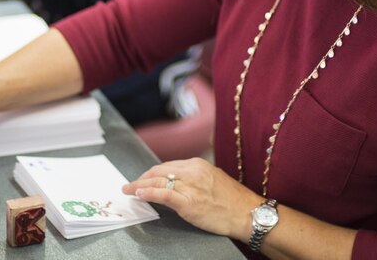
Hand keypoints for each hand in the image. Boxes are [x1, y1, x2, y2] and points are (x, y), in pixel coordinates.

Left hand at [122, 158, 257, 238]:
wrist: (248, 213)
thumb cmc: (233, 200)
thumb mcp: (213, 180)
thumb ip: (195, 178)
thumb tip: (176, 181)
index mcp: (197, 165)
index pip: (167, 165)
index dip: (152, 173)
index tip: (144, 178)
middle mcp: (192, 172)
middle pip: (159, 171)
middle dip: (142, 177)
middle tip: (131, 184)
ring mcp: (190, 186)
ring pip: (158, 181)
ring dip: (139, 185)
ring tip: (128, 189)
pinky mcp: (188, 202)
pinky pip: (163, 194)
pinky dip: (148, 193)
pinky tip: (138, 194)